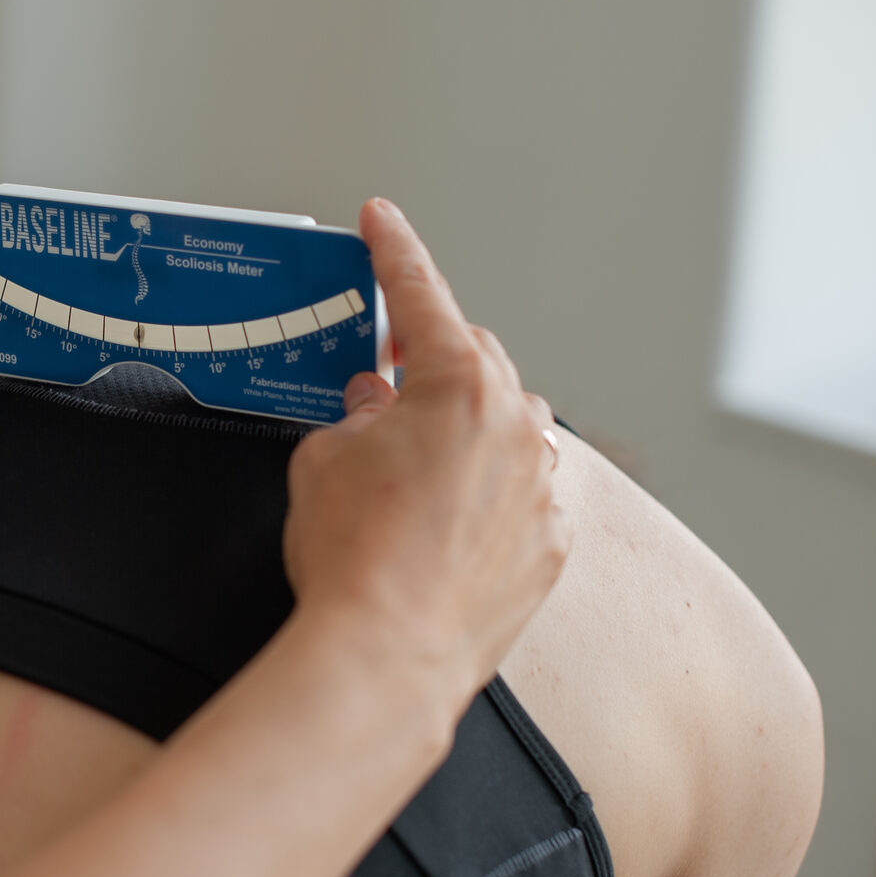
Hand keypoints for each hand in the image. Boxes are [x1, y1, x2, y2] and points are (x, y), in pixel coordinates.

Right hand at [282, 197, 568, 700]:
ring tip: (414, 470)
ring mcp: (542, 488)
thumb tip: (376, 405)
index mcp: (457, 387)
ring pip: (510, 427)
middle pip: (476, 360)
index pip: (421, 297)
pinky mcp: (551, 544)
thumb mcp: (324, 459)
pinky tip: (445, 525)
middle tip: (385, 378)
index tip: (382, 220)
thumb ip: (356, 414)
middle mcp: (515, 428)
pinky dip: (490, 491)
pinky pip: (524, 492)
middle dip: (431, 360)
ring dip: (467, 429)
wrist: (384, 657)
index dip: (395, 251)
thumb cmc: (351, 557)